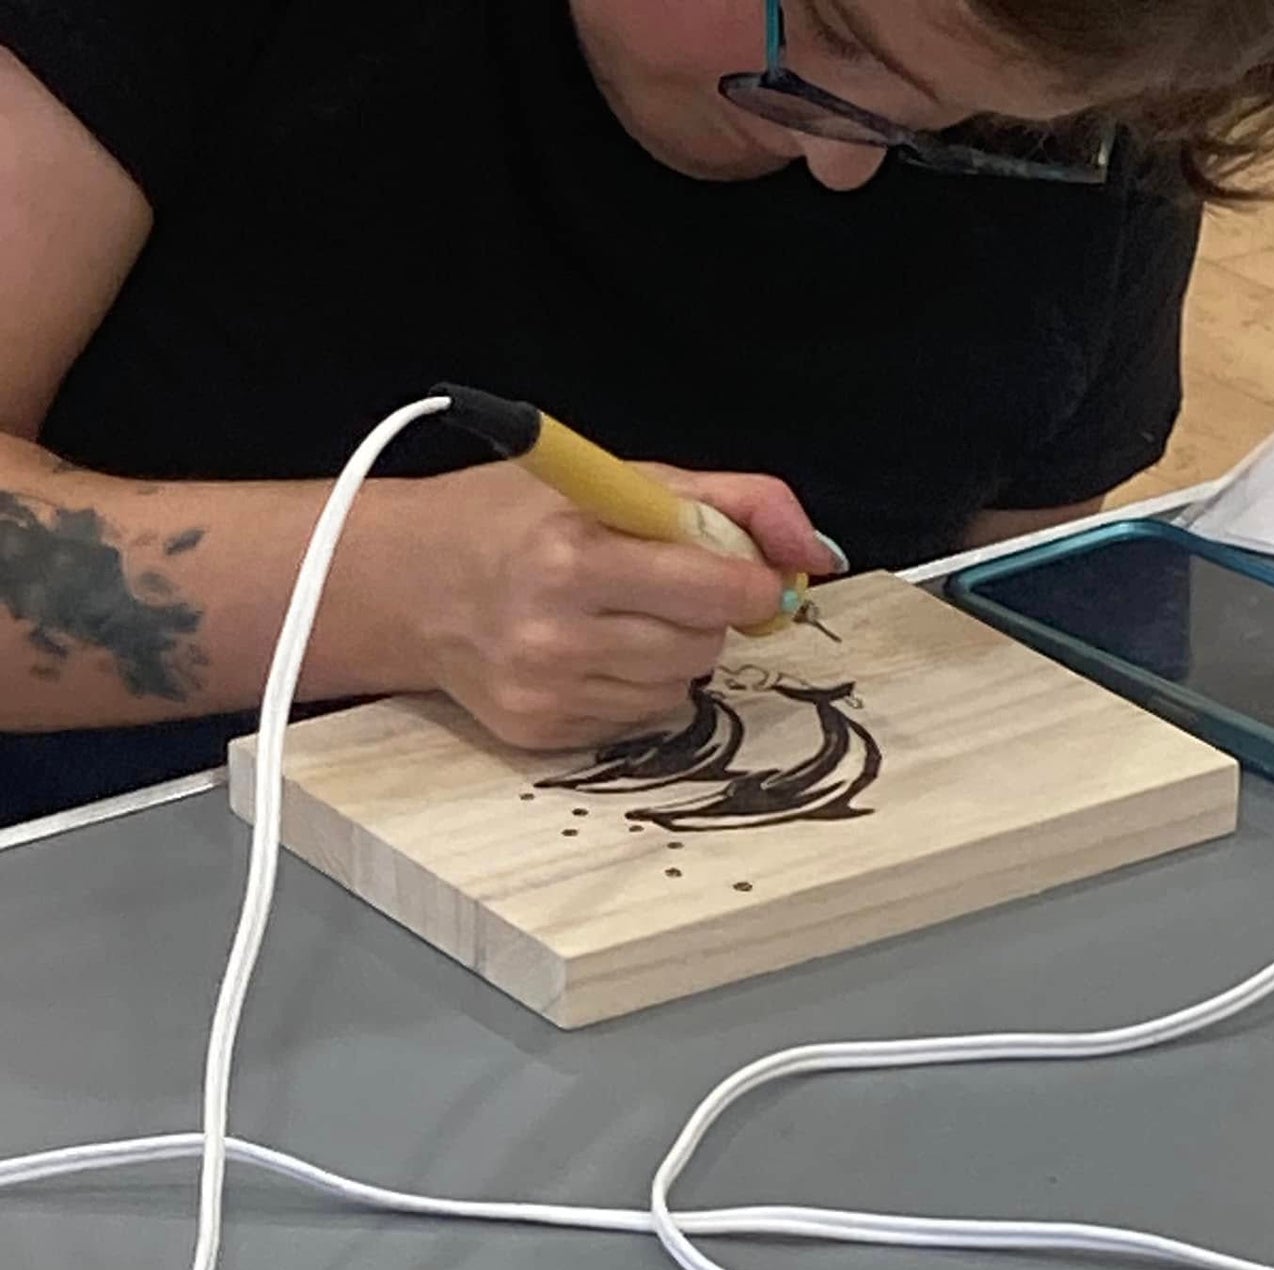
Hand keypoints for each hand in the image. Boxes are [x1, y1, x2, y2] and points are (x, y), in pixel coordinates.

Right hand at [385, 461, 840, 751]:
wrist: (406, 584)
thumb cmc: (511, 520)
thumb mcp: (615, 479)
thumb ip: (730, 501)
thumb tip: (816, 550)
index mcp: (574, 556)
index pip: (714, 590)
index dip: (751, 583)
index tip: (750, 575)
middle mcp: (556, 634)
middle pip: (702, 645)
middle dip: (704, 615)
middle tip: (660, 586)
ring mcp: (546, 693)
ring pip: (678, 690)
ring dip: (671, 653)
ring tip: (618, 617)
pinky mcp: (540, 735)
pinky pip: (639, 721)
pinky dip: (634, 688)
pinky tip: (589, 654)